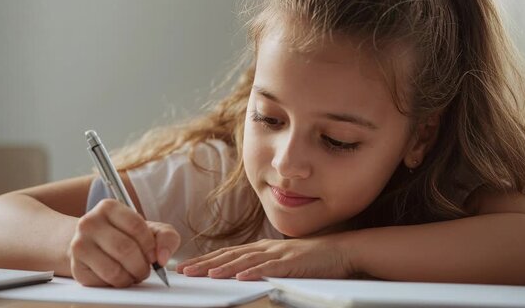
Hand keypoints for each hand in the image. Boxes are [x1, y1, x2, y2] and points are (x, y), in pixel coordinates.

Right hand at [68, 199, 179, 286]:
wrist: (93, 243)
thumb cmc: (124, 234)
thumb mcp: (149, 229)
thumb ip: (166, 236)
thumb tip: (162, 257)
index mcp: (108, 207)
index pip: (136, 226)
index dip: (150, 246)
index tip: (154, 256)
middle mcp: (89, 223)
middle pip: (125, 249)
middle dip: (142, 265)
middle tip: (145, 270)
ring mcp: (79, 245)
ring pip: (113, 270)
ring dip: (131, 278)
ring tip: (134, 274)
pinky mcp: (76, 268)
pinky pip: (103, 282)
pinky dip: (117, 284)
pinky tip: (119, 277)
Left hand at [176, 235, 352, 280]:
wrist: (339, 251)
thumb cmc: (310, 259)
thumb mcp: (281, 261)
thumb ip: (263, 266)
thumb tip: (242, 275)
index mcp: (262, 248)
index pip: (228, 253)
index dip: (207, 259)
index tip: (187, 266)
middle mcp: (266, 248)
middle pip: (231, 255)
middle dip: (206, 263)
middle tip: (185, 271)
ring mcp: (278, 254)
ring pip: (246, 261)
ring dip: (225, 267)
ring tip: (206, 274)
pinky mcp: (292, 263)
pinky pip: (270, 268)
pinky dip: (255, 272)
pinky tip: (241, 277)